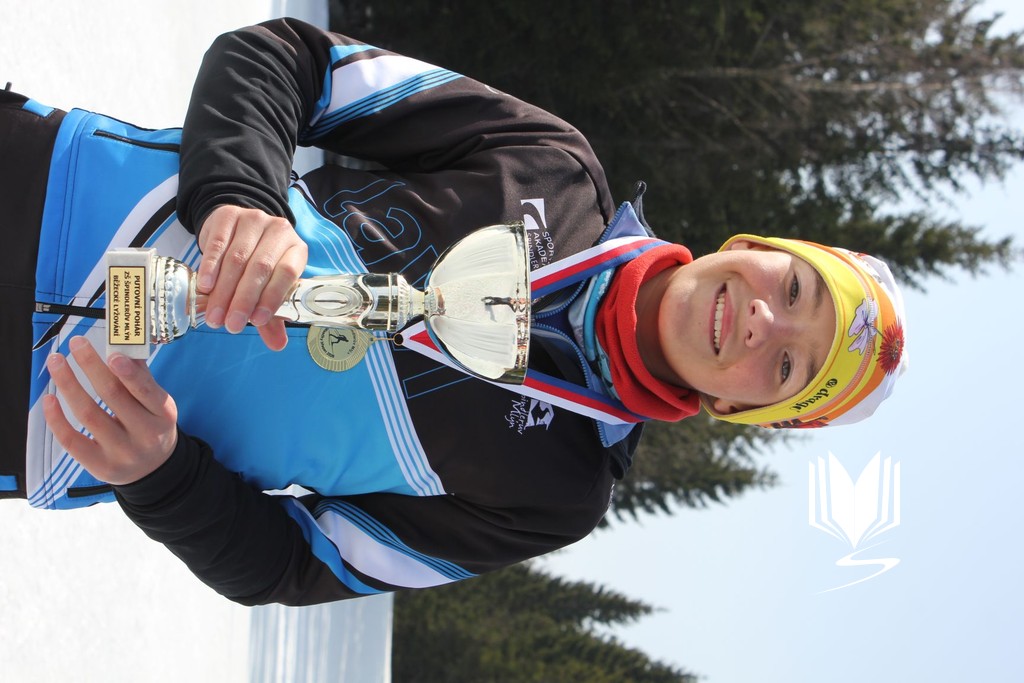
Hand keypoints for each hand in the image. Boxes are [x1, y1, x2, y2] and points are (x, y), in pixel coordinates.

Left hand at [42, 336, 177, 485]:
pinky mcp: (100, 465)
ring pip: (89, 414)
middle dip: (92, 366)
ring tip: (56, 361)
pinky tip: (49, 398)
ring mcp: (122, 452)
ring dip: (69, 384)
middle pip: (113, 396)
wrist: (154, 469)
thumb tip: (122, 346)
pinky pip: (72, 440)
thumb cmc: (152, 426)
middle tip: (76, 343)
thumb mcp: (157, 404)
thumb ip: (141, 377)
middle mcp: (145, 435)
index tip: (111, 353)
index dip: (127, 372)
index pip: (145, 391)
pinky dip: (57, 418)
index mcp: (163, 414)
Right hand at [197, 205, 307, 350]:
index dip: (272, 297)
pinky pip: (218, 244)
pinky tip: (205, 288)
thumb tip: (277, 345)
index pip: (287, 272)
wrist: (237, 226)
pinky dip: (210, 268)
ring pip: (237, 258)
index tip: (256, 321)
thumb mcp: (268, 285)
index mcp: (296, 249)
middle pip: (260, 267)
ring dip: (224, 290)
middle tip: (230, 325)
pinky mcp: (228, 215)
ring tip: (215, 315)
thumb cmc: (257, 262)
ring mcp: (254, 220)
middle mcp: (279, 231)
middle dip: (243, 300)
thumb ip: (272, 314)